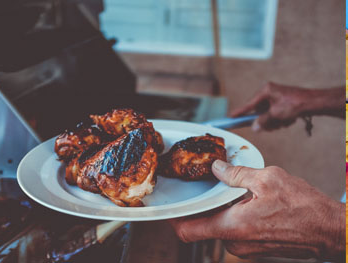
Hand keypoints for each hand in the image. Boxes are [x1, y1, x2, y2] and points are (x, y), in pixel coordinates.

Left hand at [169, 160, 344, 260]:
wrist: (331, 231)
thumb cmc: (304, 207)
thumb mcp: (268, 178)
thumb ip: (236, 174)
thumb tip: (217, 169)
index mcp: (232, 226)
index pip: (187, 230)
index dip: (173, 219)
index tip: (168, 207)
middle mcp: (235, 243)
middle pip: (203, 226)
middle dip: (203, 206)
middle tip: (206, 187)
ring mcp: (246, 248)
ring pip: (220, 227)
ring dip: (220, 210)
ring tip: (232, 190)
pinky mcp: (256, 248)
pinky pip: (234, 231)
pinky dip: (233, 216)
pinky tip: (245, 201)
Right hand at [231, 82, 343, 130]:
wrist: (314, 103)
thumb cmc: (295, 105)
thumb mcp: (275, 115)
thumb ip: (262, 121)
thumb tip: (254, 127)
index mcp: (265, 91)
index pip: (248, 104)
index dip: (239, 112)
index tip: (229, 117)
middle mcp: (269, 92)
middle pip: (258, 112)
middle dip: (265, 121)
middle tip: (272, 125)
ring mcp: (276, 98)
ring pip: (267, 115)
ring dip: (274, 122)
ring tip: (284, 121)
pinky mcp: (282, 103)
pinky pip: (275, 115)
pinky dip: (280, 120)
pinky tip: (289, 120)